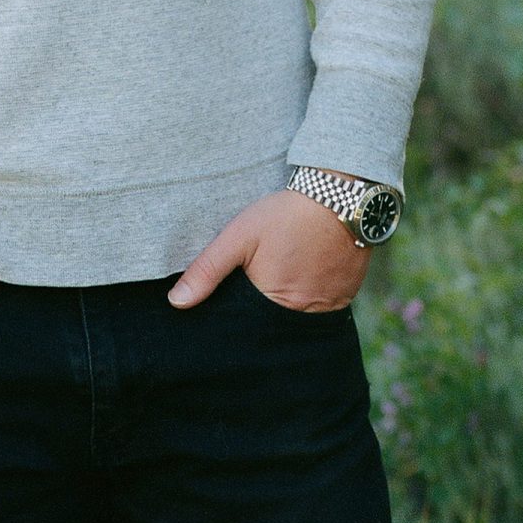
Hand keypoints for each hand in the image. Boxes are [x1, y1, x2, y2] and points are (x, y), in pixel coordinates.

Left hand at [167, 186, 369, 313]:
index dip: (237, 314)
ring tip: (283, 276)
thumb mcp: (238, 237)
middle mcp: (302, 314)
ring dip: (286, 304)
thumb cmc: (286, 216)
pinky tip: (303, 276)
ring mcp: (328, 308)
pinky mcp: (346, 297)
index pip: (246, 325)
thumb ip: (207, 270)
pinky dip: (310, 297)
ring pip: (297, 317)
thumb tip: (177, 302)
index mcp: (272, 303)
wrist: (341, 197)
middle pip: (272, 324)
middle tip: (260, 280)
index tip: (234, 297)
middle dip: (260, 312)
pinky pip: (321, 308)